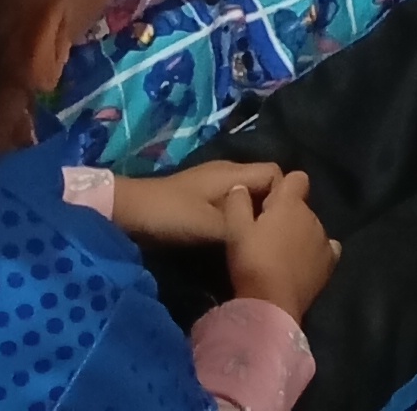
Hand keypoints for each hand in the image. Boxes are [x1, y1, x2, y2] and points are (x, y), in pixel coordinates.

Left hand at [111, 159, 285, 248]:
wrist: (131, 213)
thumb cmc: (172, 214)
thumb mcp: (209, 225)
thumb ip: (241, 228)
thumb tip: (271, 239)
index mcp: (233, 173)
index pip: (276, 173)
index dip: (284, 196)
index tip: (285, 226)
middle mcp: (227, 174)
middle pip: (263, 186)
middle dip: (271, 209)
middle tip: (273, 240)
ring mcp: (212, 187)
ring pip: (246, 198)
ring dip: (252, 218)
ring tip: (257, 244)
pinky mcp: (201, 201)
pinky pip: (231, 207)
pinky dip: (237, 221)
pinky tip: (235, 242)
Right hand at [223, 168, 337, 321]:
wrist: (271, 306)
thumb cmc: (252, 263)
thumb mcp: (235, 230)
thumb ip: (238, 202)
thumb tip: (241, 186)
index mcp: (291, 203)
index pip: (297, 178)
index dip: (283, 189)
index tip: (267, 206)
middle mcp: (312, 216)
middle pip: (302, 206)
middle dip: (288, 215)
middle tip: (268, 236)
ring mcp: (324, 240)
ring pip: (312, 227)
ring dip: (300, 234)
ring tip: (282, 256)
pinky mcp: (329, 264)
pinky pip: (327, 248)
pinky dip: (317, 252)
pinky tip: (305, 263)